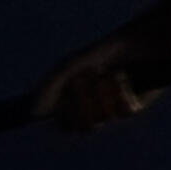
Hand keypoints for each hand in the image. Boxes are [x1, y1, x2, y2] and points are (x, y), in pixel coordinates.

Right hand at [34, 34, 157, 132]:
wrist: (136, 42)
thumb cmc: (99, 53)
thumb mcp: (70, 66)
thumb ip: (50, 86)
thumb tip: (34, 112)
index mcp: (73, 104)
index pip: (64, 125)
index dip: (64, 114)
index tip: (66, 95)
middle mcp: (92, 111)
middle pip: (80, 126)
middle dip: (81, 101)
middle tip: (84, 77)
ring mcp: (113, 111)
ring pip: (102, 119)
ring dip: (100, 93)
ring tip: (104, 73)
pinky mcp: (133, 108)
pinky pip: (123, 112)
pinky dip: (119, 91)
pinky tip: (121, 76)